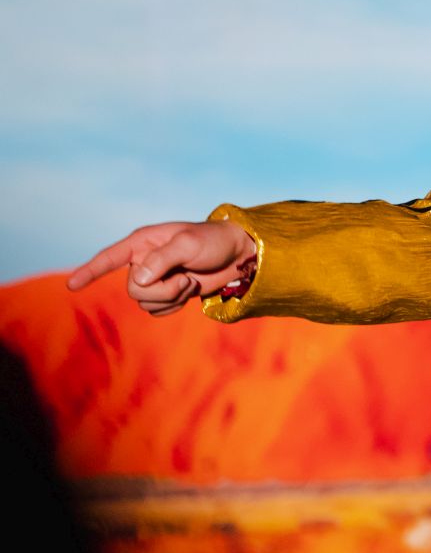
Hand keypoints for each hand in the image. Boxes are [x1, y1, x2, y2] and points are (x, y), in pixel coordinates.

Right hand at [66, 220, 256, 316]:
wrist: (236, 256)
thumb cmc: (213, 241)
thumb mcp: (189, 244)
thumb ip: (162, 259)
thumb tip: (137, 279)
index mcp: (143, 242)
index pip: (109, 258)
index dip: (90, 271)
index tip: (71, 285)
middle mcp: (143, 261)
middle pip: (133, 290)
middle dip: (161, 291)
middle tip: (186, 279)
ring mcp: (154, 279)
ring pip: (144, 303)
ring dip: (171, 298)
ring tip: (190, 281)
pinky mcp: (166, 293)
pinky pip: (157, 311)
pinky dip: (173, 307)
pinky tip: (188, 294)